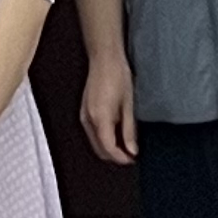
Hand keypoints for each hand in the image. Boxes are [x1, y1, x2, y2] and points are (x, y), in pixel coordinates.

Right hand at [75, 38, 136, 167]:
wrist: (104, 58)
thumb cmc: (118, 76)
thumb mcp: (128, 105)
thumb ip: (129, 131)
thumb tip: (132, 150)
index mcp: (100, 119)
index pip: (109, 149)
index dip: (122, 159)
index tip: (133, 159)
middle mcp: (88, 119)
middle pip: (99, 150)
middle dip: (115, 156)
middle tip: (131, 154)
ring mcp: (84, 115)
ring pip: (95, 142)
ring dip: (109, 148)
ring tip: (126, 144)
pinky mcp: (84, 111)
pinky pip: (92, 133)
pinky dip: (103, 138)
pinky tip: (116, 133)